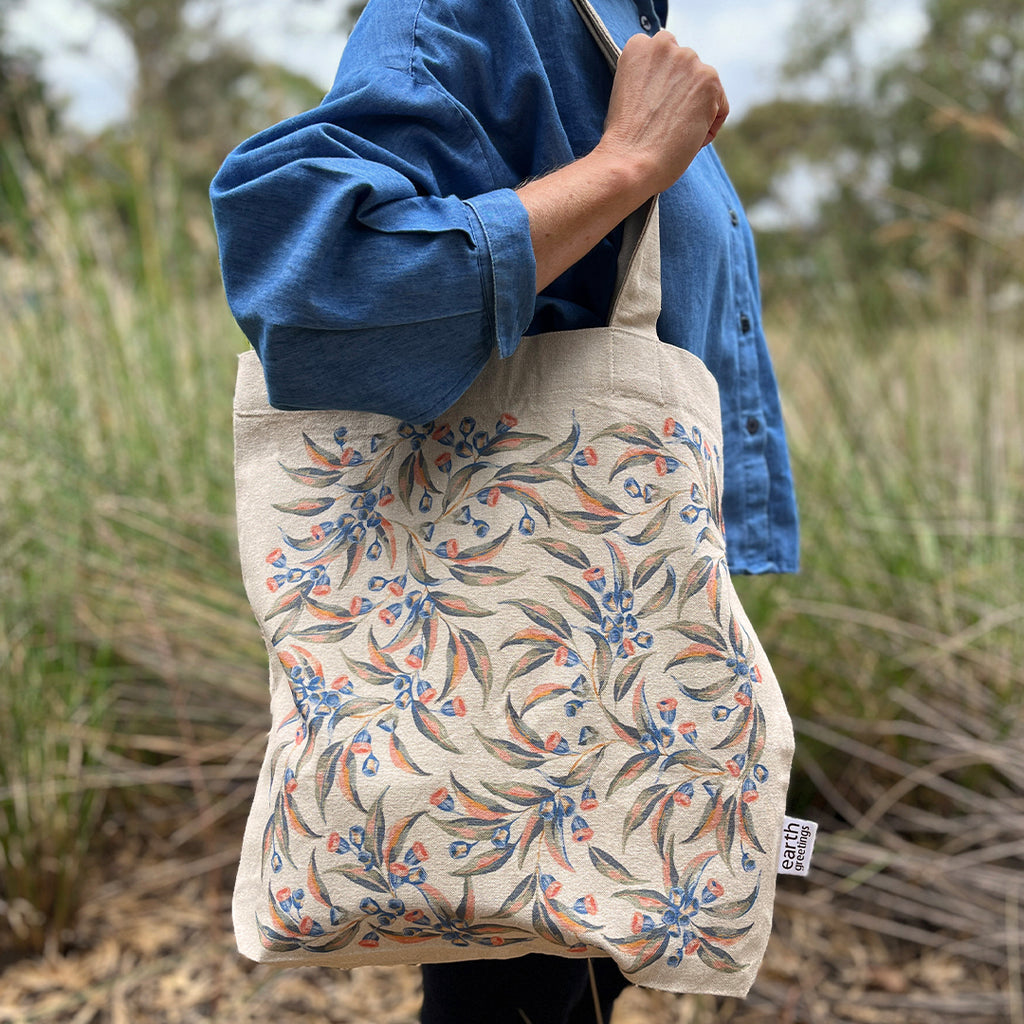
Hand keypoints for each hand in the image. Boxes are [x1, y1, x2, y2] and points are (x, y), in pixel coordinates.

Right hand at [596, 31, 728, 194]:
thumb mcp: (628, 95)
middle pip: (687, 71)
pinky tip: (685, 139)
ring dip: (695, 113)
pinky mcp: (709, 80)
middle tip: (663, 125)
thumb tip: (674, 86)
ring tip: (672, 134)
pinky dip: (708, 129)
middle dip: (682, 97)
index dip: (663, 88)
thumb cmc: (624, 141)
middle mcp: (663, 44)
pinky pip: (720, 107)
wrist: (630, 163)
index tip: (653, 111)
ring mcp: (688, 59)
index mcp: (638, 46)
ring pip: (705, 89)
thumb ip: (649, 79)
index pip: (665, 58)